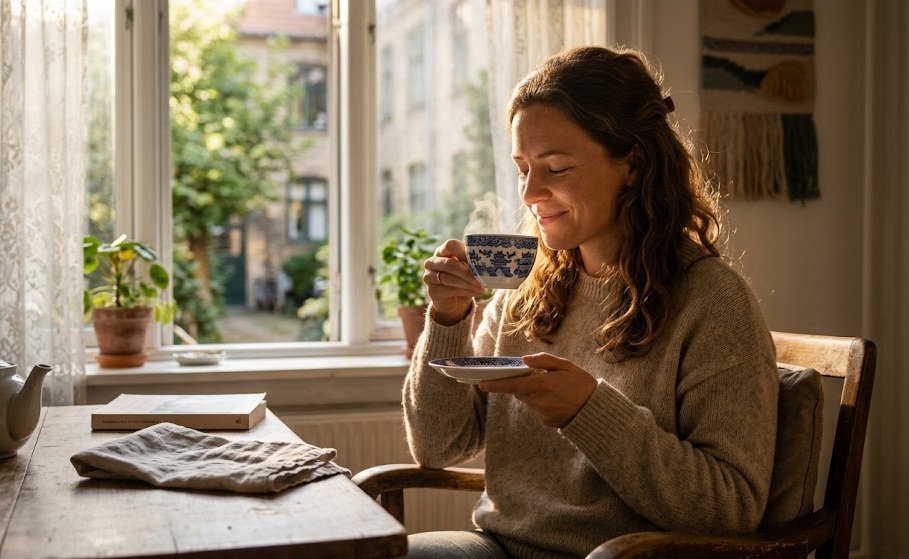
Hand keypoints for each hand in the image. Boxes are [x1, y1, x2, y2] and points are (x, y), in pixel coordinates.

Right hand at [423, 239, 485, 325]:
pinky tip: (476, 292)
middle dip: (467, 272)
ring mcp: (429, 276)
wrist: (455, 301)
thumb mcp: (468, 268)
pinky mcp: (432, 291)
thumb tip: (487, 263)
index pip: (451, 245)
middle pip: (449, 263)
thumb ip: (472, 263)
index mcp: (443, 251)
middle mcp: (433, 262)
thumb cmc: (464, 279)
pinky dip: (465, 291)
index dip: (464, 252)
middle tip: (481, 279)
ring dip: (467, 283)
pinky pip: (449, 290)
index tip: (480, 261)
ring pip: (449, 278)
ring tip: (481, 288)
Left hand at [478, 353, 596, 427]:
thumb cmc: (583, 385)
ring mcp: (542, 414)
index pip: (512, 385)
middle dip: (522, 384)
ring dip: (535, 394)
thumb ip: (544, 361)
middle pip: (519, 391)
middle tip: (538, 377)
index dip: (495, 385)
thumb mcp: (567, 366)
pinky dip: (543, 403)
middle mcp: (539, 401)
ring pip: (529, 400)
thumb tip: (524, 360)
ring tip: (555, 390)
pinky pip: (538, 409)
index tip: (481, 384)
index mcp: (543, 385)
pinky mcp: (546, 422)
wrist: (597, 412)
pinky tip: (559, 401)